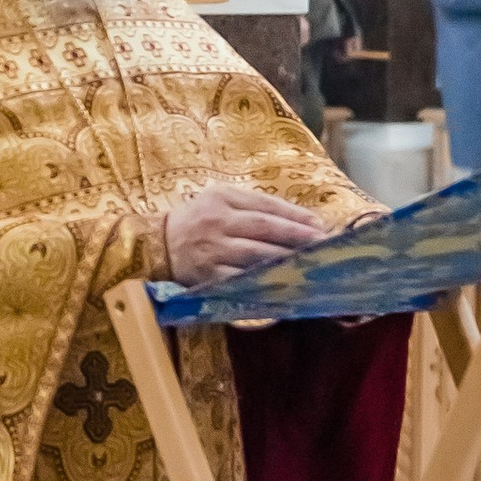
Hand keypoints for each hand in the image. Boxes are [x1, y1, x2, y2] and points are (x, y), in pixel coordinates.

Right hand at [162, 185, 329, 289]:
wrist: (157, 245)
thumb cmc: (197, 221)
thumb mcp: (218, 201)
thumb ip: (252, 206)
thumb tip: (298, 220)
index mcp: (222, 198)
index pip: (266, 205)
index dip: (295, 215)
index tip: (319, 225)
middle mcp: (217, 221)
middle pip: (265, 228)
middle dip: (298, 236)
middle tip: (323, 244)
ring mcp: (212, 250)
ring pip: (257, 254)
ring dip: (286, 259)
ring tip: (309, 262)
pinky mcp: (208, 276)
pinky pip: (242, 280)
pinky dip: (264, 282)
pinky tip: (283, 283)